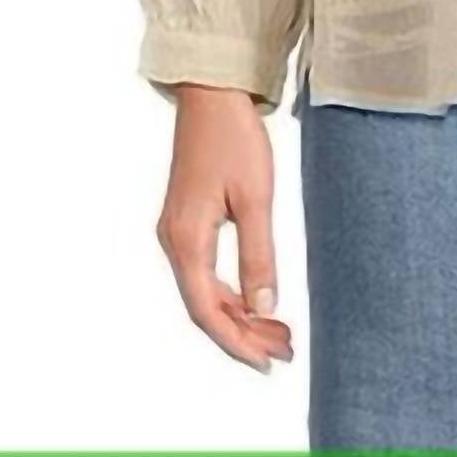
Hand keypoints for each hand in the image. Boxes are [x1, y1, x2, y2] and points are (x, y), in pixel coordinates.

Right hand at [155, 85, 293, 371]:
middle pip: (204, 306)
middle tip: (283, 348)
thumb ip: (259, 255)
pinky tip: (254, 296)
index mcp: (187, 240)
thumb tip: (264, 307)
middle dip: (243, 333)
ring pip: (204, 290)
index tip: (267, 362)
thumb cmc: (233, 138)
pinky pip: (204, 271)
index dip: (237, 342)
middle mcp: (173, 241)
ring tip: (277, 330)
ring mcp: (176, 231)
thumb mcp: (256, 197)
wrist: (212, 95)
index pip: (207, 311)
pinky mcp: (185, 220)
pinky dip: (229, 290)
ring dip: (238, 313)